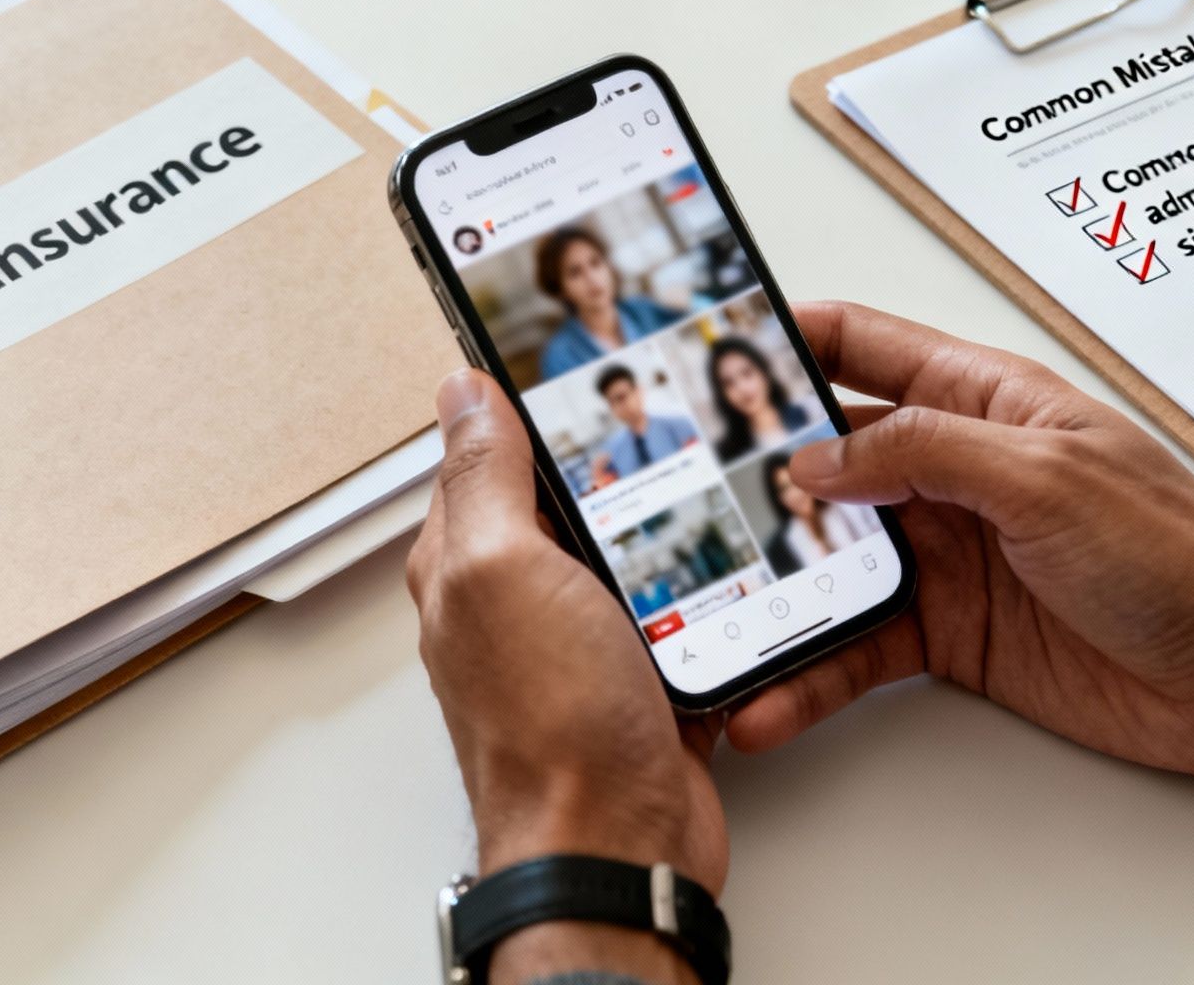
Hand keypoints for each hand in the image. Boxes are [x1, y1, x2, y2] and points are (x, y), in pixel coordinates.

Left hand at [408, 370, 725, 981]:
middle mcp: (515, 598)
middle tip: (666, 406)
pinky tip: (733, 562)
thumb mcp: (502, 568)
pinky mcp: (638, 677)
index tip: (570, 348)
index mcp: (467, 559)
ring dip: (667, 520)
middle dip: (614, 455)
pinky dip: (702, 589)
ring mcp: (578, 640)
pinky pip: (674, 611)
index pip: (485, 450)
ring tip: (715, 472)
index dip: (523, 396)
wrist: (614, 844)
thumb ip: (482, 477)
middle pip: (566, 495)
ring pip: (627, 548)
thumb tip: (461, 389)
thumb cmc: (549, 724)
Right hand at [729, 302, 1193, 864]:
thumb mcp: (1045, 475)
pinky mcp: (948, 633)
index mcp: (983, 401)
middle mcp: (954, 471)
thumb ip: (922, 450)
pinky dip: (809, 669)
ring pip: (826, 558)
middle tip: (678, 499)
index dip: (784, 340)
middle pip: (824, 459)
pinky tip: (773, 691)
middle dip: (751, 477)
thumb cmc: (1186, 556)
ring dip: (769, 586)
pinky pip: (855, 644)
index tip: (710, 353)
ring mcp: (947, 553)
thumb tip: (819, 455)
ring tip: (708, 613)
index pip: (861, 347)